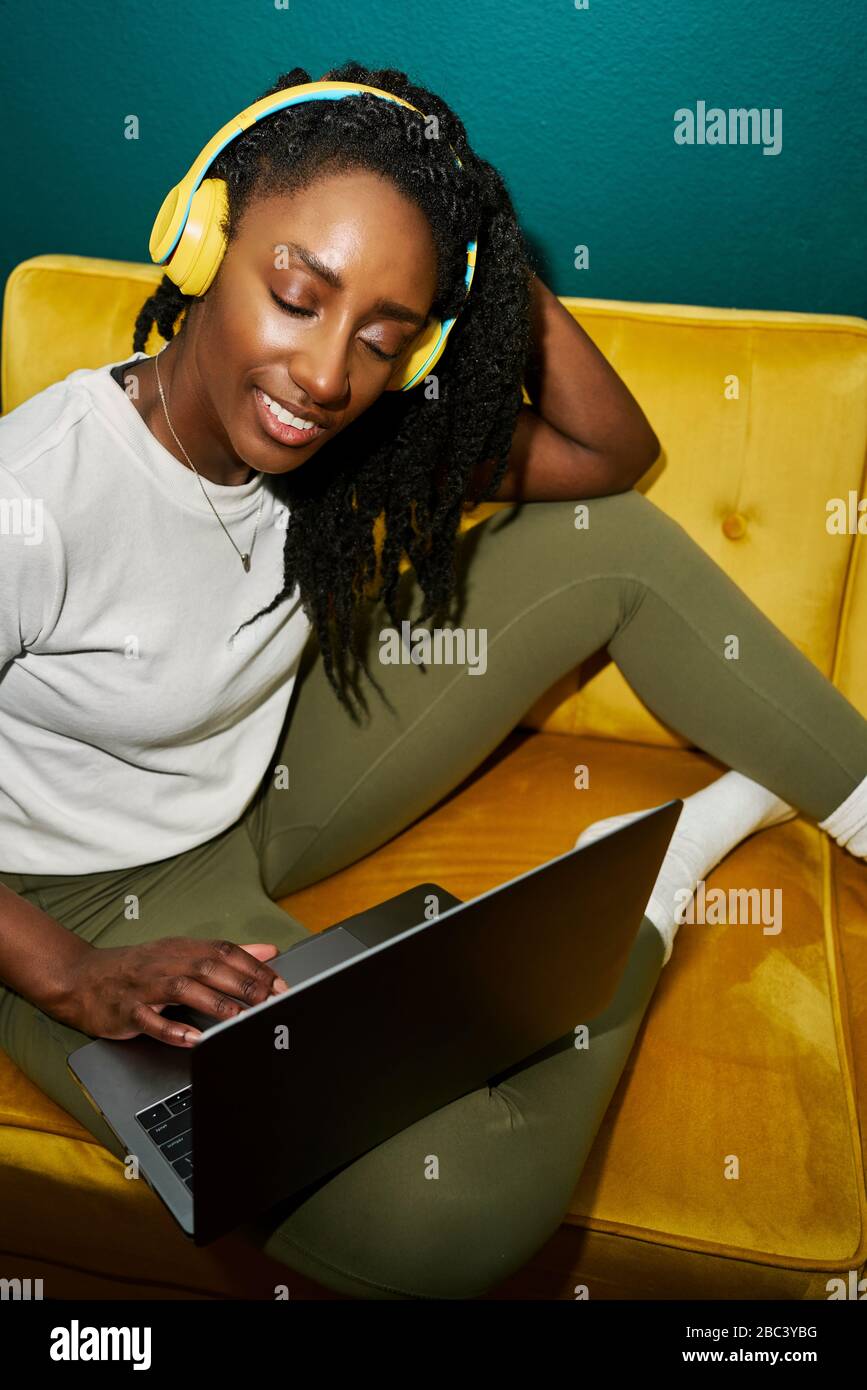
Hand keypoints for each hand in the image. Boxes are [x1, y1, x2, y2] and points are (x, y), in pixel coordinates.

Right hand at [47, 937, 288, 1046]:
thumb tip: (268, 952)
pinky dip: (172, 1029)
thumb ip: (227, 955)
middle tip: (271, 1002)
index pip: (226, 952)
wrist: (82, 977)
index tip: (280, 985)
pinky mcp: (127, 1010)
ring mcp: (145, 986)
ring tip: (240, 1019)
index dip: (255, 967)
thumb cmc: (138, 968)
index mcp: (183, 949)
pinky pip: (150, 1020)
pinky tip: (193, 1038)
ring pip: (184, 991)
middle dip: (243, 985)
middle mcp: (167, 963)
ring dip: (215, 1004)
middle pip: (209, 968)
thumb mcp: (182, 954)